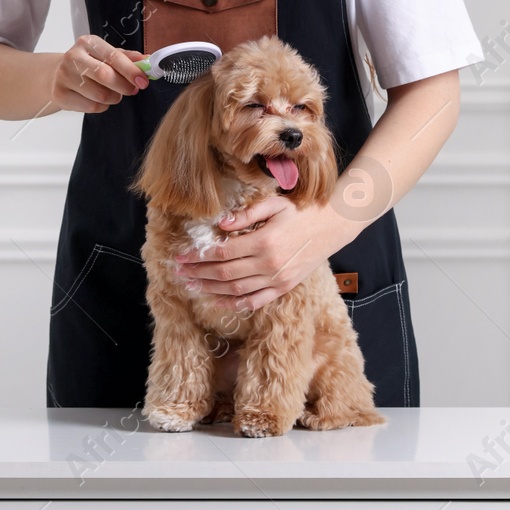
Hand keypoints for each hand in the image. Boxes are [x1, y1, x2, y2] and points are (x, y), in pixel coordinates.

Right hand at [47, 34, 149, 112]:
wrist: (59, 75)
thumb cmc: (88, 64)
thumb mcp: (107, 56)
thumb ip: (127, 58)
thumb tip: (147, 60)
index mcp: (87, 42)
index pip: (113, 56)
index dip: (131, 70)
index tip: (143, 81)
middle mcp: (73, 56)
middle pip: (104, 75)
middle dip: (123, 86)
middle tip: (132, 90)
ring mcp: (64, 76)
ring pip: (99, 95)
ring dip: (113, 98)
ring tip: (112, 94)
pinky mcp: (60, 94)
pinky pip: (90, 107)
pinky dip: (101, 107)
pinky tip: (98, 100)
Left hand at [171, 196, 349, 312]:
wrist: (331, 227)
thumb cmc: (300, 212)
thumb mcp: (274, 205)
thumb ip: (246, 214)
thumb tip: (221, 223)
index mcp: (264, 241)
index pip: (221, 252)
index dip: (198, 255)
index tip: (181, 255)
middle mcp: (269, 264)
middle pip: (223, 273)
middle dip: (197, 273)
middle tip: (178, 272)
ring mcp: (276, 280)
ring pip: (235, 290)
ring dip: (209, 289)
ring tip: (191, 285)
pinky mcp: (283, 288)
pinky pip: (254, 301)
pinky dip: (233, 304)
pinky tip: (216, 300)